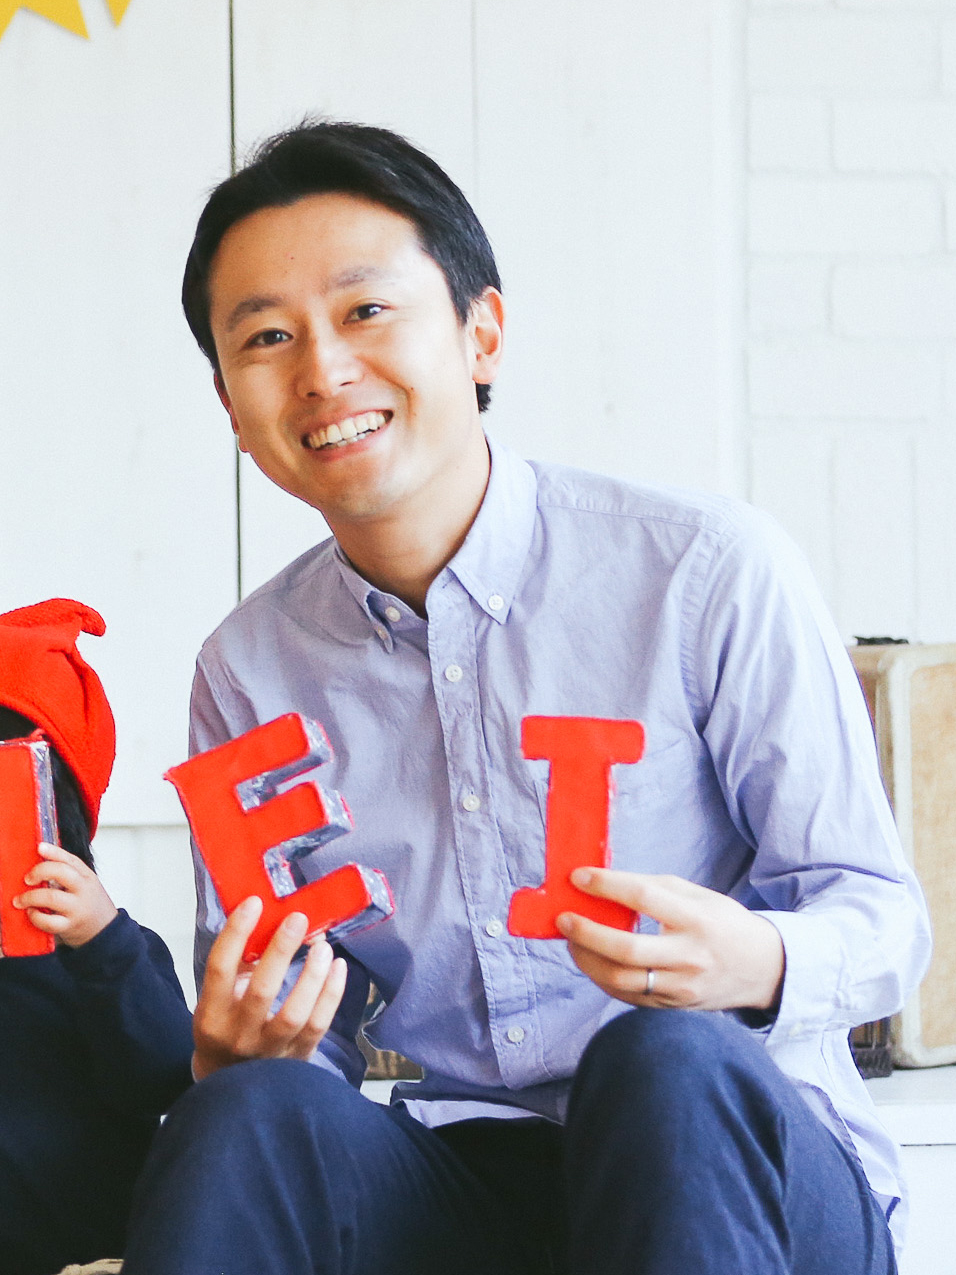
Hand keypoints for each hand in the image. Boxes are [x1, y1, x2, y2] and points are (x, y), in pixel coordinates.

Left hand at [13, 842, 117, 946]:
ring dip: (30, 897)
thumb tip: (40, 864)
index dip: (54, 852)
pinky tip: (32, 913)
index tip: (39, 847)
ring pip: (51, 897)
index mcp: (87, 877)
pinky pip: (48, 921)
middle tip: (28, 879)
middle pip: (61, 873)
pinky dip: (35, 916)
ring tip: (21, 900)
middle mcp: (84, 890)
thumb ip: (69, 874)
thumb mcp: (86, 885)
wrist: (105, 930)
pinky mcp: (69, 926)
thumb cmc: (90, 905)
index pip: (71, 859)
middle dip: (40, 872)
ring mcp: (77, 909)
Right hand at [192, 896, 347, 1081]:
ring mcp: (269, 1051)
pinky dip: (331, 994)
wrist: (229, 1085)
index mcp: (212, 1013)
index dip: (236, 933)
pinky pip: (318, 1025)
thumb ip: (240, 963)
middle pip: (261, 990)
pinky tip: (337, 967)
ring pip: (295, 1014)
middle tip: (298, 919)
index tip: (254, 903)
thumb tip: (269, 919)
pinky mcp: (297, 1059)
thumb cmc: (227, 1027)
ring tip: (322, 945)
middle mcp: (238, 1034)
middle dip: (281, 950)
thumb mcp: (219, 998)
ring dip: (312, 975)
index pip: (219, 968)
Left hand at [556, 869, 784, 1012]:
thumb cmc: (724, 924)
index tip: (579, 877)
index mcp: (698, 920)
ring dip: (586, 959)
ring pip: (621, 980)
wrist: (763, 969)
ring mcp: (680, 988)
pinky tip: (590, 960)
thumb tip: (604, 882)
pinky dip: (601, 977)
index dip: (607, 886)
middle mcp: (689, 957)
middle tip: (564, 918)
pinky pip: (626, 996)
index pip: (645, 899)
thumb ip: (654, 888)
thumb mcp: (699, 896)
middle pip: (627, 950)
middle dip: (587, 933)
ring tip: (570, 939)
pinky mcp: (672, 1007)